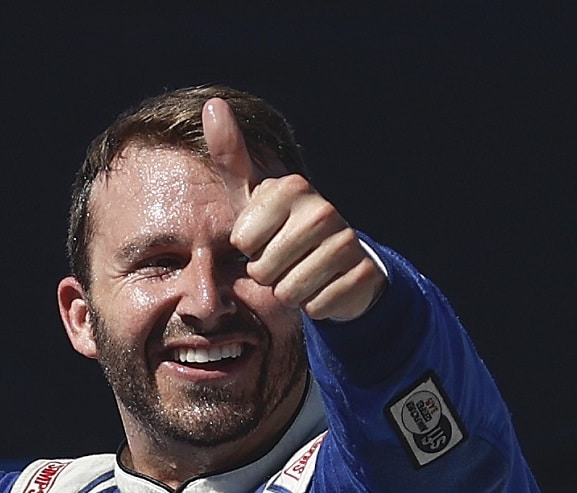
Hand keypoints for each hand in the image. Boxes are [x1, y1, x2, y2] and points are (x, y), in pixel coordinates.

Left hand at [202, 98, 384, 321]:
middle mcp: (324, 209)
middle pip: (263, 268)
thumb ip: (230, 155)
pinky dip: (314, 304)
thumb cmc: (279, 227)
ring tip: (299, 271)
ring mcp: (347, 241)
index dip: (247, 247)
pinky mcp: (364, 274)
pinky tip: (323, 285)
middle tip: (281, 258)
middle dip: (266, 272)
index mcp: (291, 188)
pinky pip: (317, 305)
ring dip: (288, 290)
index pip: (242, 240)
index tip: (262, 236)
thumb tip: (212, 103)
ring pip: (289, 290)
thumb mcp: (250, 196)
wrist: (335, 261)